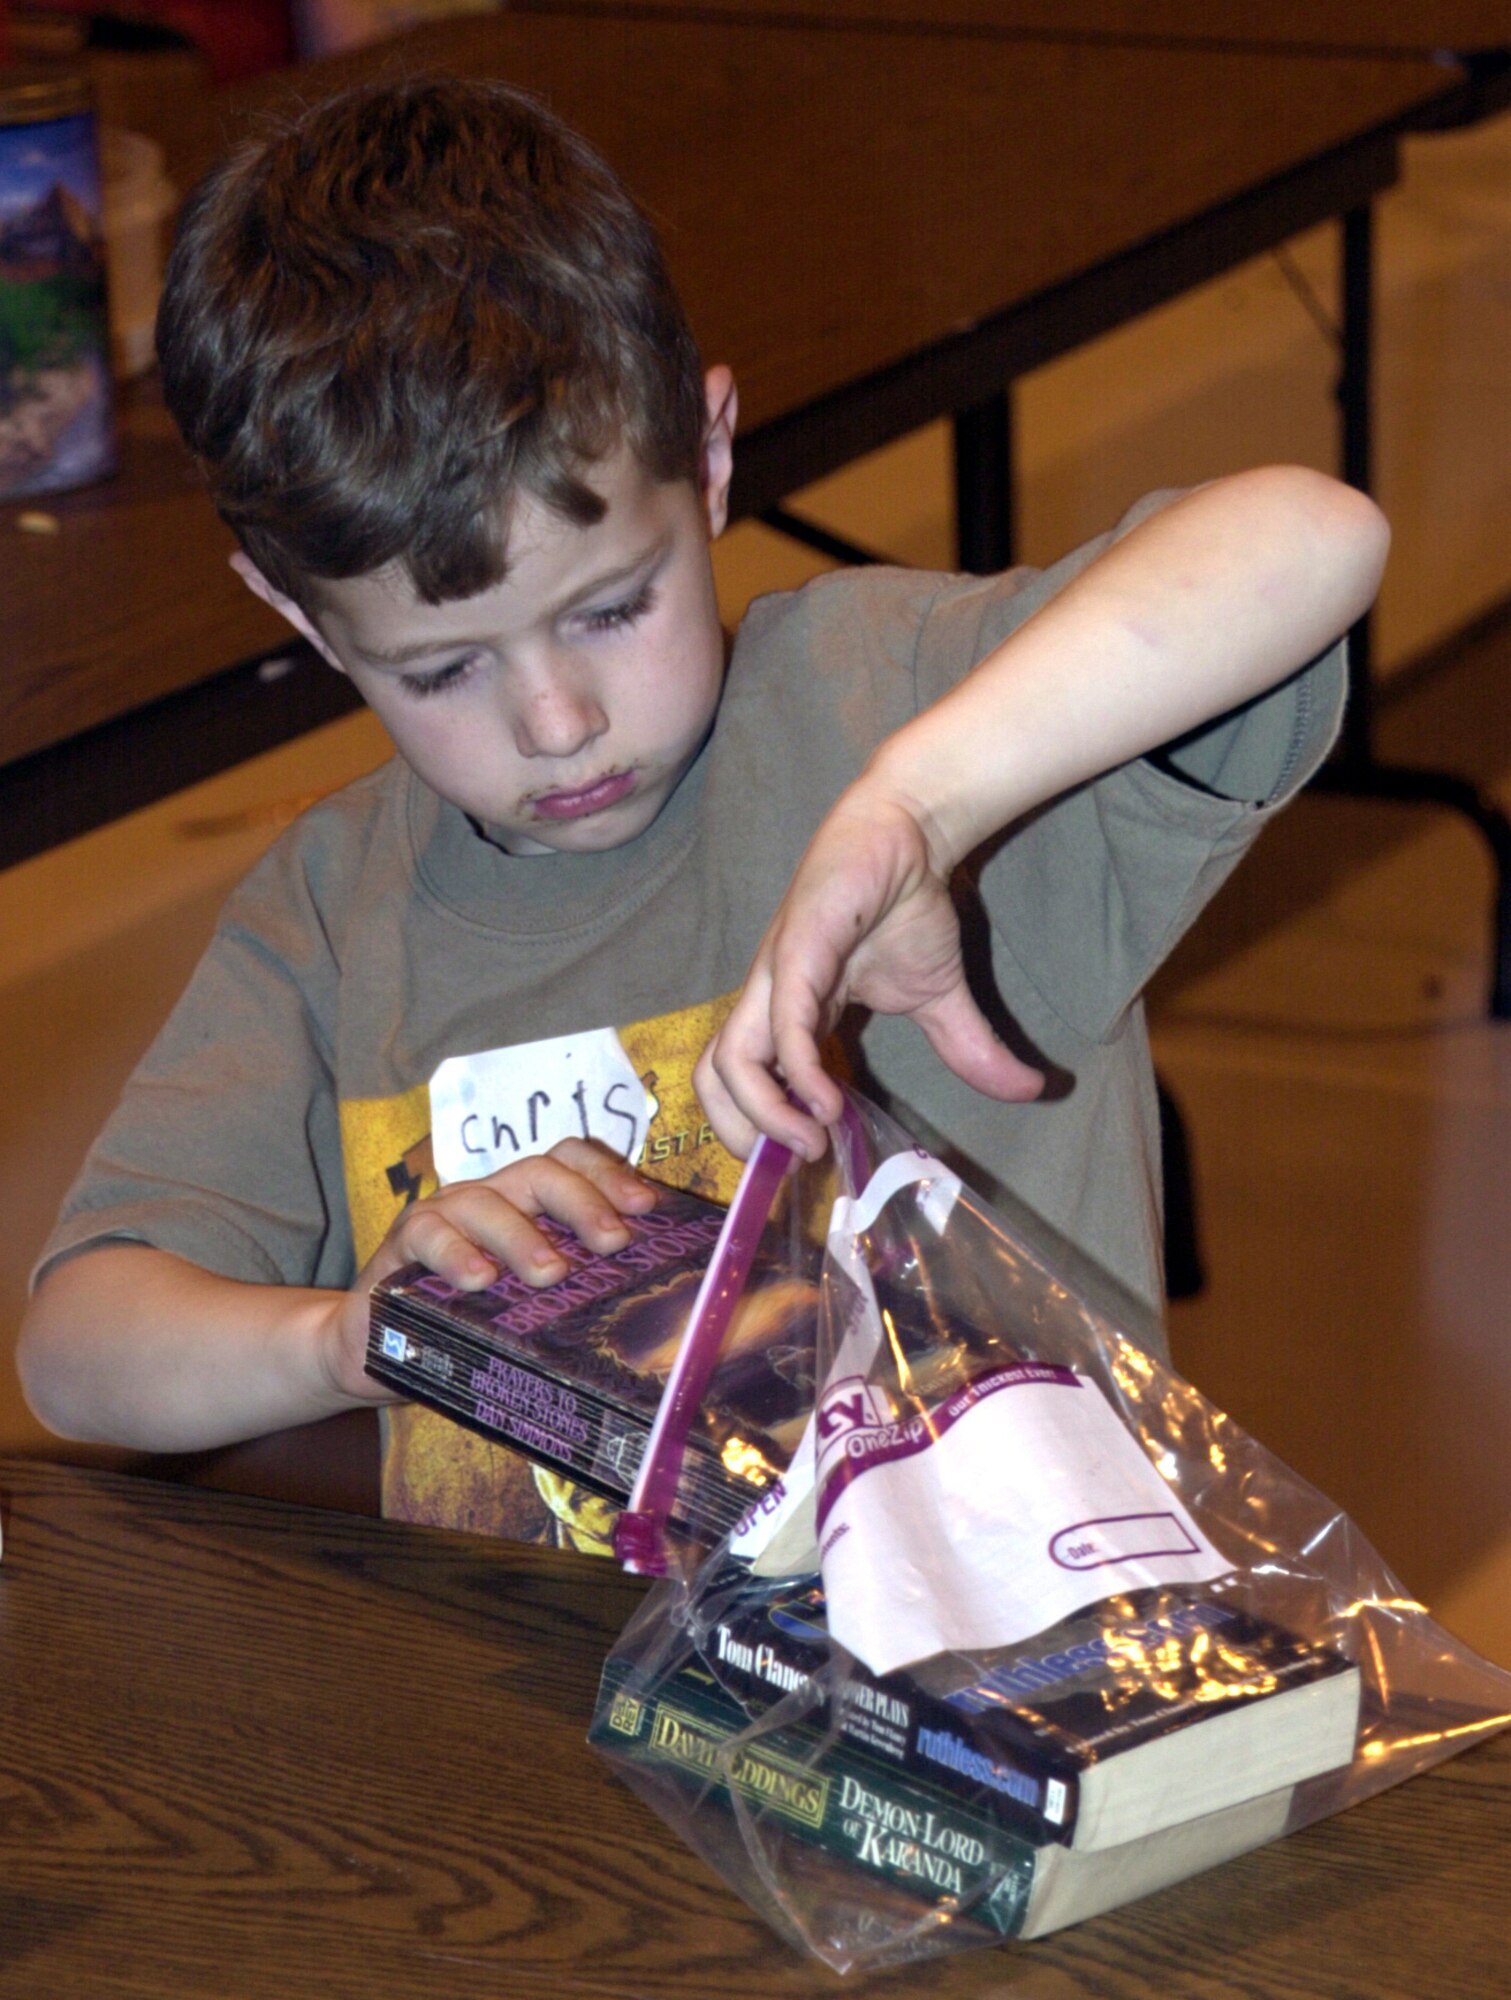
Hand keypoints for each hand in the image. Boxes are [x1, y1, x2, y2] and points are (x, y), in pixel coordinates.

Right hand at [322, 1138, 658, 1400]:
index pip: (571, 1162)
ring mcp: (445, 1213)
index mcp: (527, 1204)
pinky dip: (457, 1254)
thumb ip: (566, 1297)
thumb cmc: (463, 1325)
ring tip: (552, 1274)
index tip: (647, 1207)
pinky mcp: (403, 1241)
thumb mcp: (522, 1308)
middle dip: (583, 1203)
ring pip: (488, 1202)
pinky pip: (431, 1234)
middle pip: (541, 1173)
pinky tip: (479, 1280)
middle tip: (613, 1242)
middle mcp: (491, 1196)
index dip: (610, 1175)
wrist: (372, 1345)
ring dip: (524, 1236)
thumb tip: (639, 1315)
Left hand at [695, 786, 1041, 1160]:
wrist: (910, 832)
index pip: (743, 1080)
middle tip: (792, 1166)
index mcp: (790, 1012)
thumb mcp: (941, 995)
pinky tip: (826, 1101)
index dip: (758, 1129)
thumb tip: (1028, 1090)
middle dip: (738, 1134)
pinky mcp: (797, 949)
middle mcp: (769, 999)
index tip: (806, 1163)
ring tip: (809, 1143)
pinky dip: (794, 1070)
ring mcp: (776, 975)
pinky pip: (781, 1022)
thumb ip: (970, 1048)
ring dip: (762, 1115)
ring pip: (730, 1059)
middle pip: (714, 1078)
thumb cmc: (906, 903)